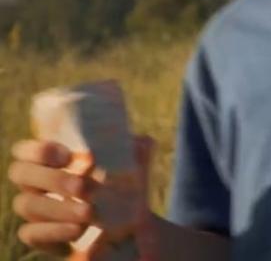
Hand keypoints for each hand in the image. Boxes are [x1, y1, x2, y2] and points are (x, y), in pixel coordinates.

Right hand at [8, 136, 154, 258]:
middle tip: (82, 187)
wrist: (131, 224)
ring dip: (58, 207)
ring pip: (27, 204)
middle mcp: (36, 183)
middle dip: (52, 179)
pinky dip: (54, 230)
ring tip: (89, 213)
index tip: (67, 155)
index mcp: (52, 161)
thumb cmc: (125, 187)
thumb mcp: (134, 168)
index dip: (39, 149)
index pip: (26, 150)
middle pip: (21, 173)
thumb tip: (143, 142)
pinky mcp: (40, 236)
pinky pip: (31, 233)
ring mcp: (36, 210)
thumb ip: (137, 151)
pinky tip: (77, 230)